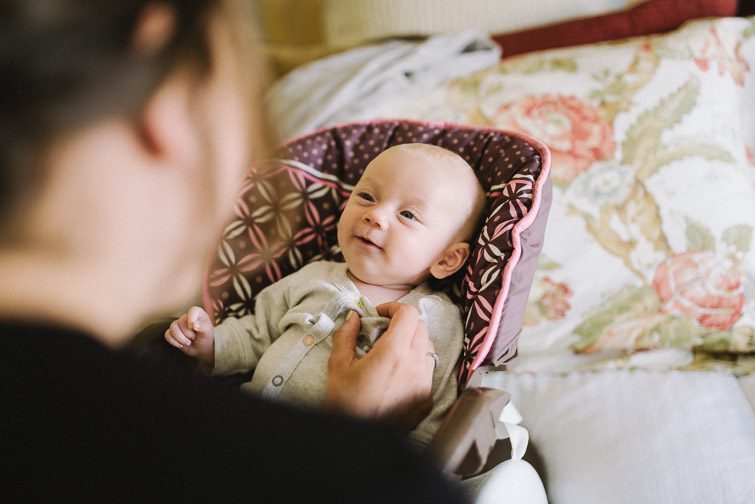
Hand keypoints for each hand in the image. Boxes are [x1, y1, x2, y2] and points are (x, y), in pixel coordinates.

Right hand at [164, 306, 214, 364]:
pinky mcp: (172, 332)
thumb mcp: (207, 332)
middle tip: (194, 338)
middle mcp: (186, 317)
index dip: (192, 319)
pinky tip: (181, 345)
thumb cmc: (205, 337)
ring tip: (188, 343)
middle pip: (181, 322)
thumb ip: (203, 327)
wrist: (201, 348)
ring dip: (180, 339)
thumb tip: (194, 325)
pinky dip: (174, 342)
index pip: (193, 311)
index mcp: (197, 313)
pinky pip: (167, 335)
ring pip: (172, 329)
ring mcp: (178, 324)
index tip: (194, 328)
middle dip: (188, 334)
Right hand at [326, 303, 434, 432]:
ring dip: (412, 341)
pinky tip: (397, 373)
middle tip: (383, 331)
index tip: (380, 314)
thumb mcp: (338, 366)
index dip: (395, 307)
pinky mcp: (427, 399)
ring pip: (428, 347)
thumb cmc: (345, 404)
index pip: (410, 314)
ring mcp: (425, 383)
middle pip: (421, 327)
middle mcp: (415, 365)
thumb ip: (347, 335)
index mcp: (393, 353)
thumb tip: (354, 316)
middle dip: (403, 323)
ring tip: (391, 352)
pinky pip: (429, 369)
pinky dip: (417, 363)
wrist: (359, 443)